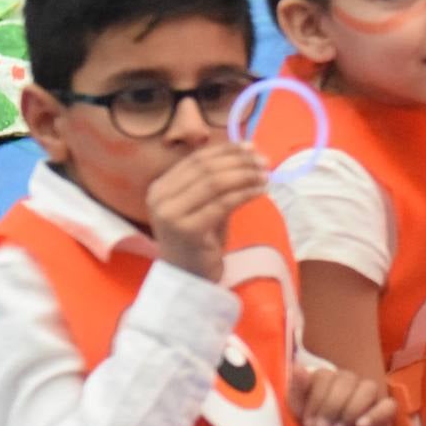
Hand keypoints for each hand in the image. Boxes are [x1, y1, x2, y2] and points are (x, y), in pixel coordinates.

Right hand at [144, 142, 269, 281]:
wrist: (190, 278)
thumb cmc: (200, 240)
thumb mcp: (205, 204)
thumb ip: (218, 179)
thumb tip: (247, 149)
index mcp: (160, 187)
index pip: (196, 159)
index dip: (226, 150)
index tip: (251, 147)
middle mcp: (159, 198)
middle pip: (206, 169)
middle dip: (239, 161)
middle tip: (264, 161)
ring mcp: (171, 214)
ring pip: (215, 183)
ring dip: (245, 175)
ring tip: (265, 175)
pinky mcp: (187, 230)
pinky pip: (223, 204)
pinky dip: (245, 193)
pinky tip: (261, 191)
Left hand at [289, 363, 396, 425]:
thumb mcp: (296, 415)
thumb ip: (297, 390)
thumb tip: (299, 367)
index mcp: (327, 379)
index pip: (326, 375)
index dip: (317, 398)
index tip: (309, 423)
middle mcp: (350, 382)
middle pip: (347, 379)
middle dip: (332, 406)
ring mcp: (369, 397)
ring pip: (368, 387)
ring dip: (351, 409)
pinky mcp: (383, 415)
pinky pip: (389, 405)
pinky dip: (376, 414)